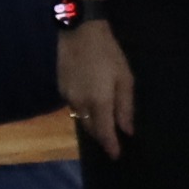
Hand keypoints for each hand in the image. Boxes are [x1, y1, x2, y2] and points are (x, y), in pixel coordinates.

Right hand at [59, 21, 134, 156]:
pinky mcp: (61, 88)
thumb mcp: (124, 79)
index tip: (116, 156)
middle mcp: (80, 103)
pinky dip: (84, 110)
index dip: (110, 146)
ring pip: (81, 118)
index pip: (104, 132)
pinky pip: (74, 106)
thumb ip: (125, 106)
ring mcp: (68, 96)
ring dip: (92, 123)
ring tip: (102, 123)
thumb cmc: (108, 54)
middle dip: (101, 136)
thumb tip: (126, 129)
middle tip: (112, 140)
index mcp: (99, 102)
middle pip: (91, 128)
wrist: (80, 32)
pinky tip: (91, 104)